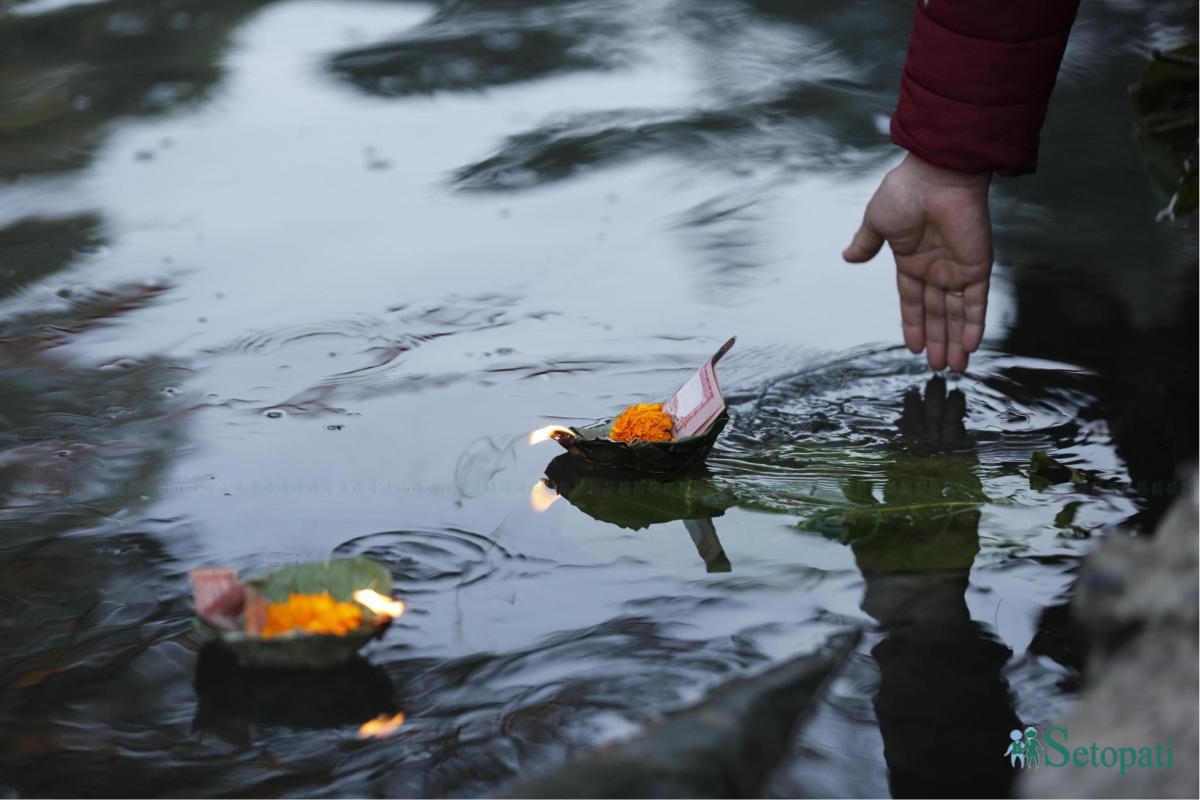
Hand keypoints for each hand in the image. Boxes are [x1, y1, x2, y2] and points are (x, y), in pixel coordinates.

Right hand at [842, 153, 992, 371]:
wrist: (938, 175)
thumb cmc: (905, 192)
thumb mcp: (877, 221)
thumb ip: (866, 243)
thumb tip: (848, 257)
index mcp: (911, 259)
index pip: (912, 300)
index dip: (913, 324)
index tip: (913, 347)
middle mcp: (935, 267)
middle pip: (936, 313)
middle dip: (938, 340)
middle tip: (939, 368)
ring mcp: (957, 268)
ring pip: (956, 314)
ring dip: (954, 340)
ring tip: (953, 367)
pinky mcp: (978, 266)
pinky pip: (977, 302)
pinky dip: (974, 325)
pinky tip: (970, 346)